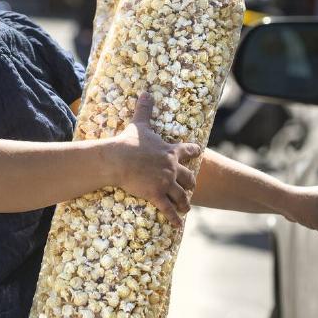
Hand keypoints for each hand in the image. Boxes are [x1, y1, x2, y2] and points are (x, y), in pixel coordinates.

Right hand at [110, 92, 200, 226]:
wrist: (117, 159)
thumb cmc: (128, 142)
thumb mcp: (139, 124)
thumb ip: (145, 109)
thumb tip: (145, 92)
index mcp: (170, 151)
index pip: (188, 151)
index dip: (194, 152)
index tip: (200, 152)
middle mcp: (172, 167)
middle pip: (188, 177)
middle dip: (191, 183)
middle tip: (192, 187)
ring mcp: (165, 182)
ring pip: (181, 195)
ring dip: (185, 202)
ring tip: (187, 208)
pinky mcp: (156, 194)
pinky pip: (168, 209)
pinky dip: (174, 218)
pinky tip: (178, 226)